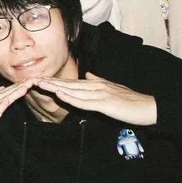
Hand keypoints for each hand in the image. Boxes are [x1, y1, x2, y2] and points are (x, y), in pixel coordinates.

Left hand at [36, 73, 156, 125]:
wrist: (149, 107)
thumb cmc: (131, 100)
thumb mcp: (112, 89)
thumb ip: (99, 82)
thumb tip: (88, 75)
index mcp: (95, 84)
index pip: (71, 83)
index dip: (55, 81)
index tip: (40, 79)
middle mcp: (95, 86)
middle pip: (68, 84)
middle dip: (50, 82)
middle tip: (32, 79)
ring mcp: (100, 94)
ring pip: (73, 90)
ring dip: (56, 87)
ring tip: (41, 84)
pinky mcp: (105, 104)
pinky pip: (85, 101)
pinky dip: (72, 98)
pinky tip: (60, 95)